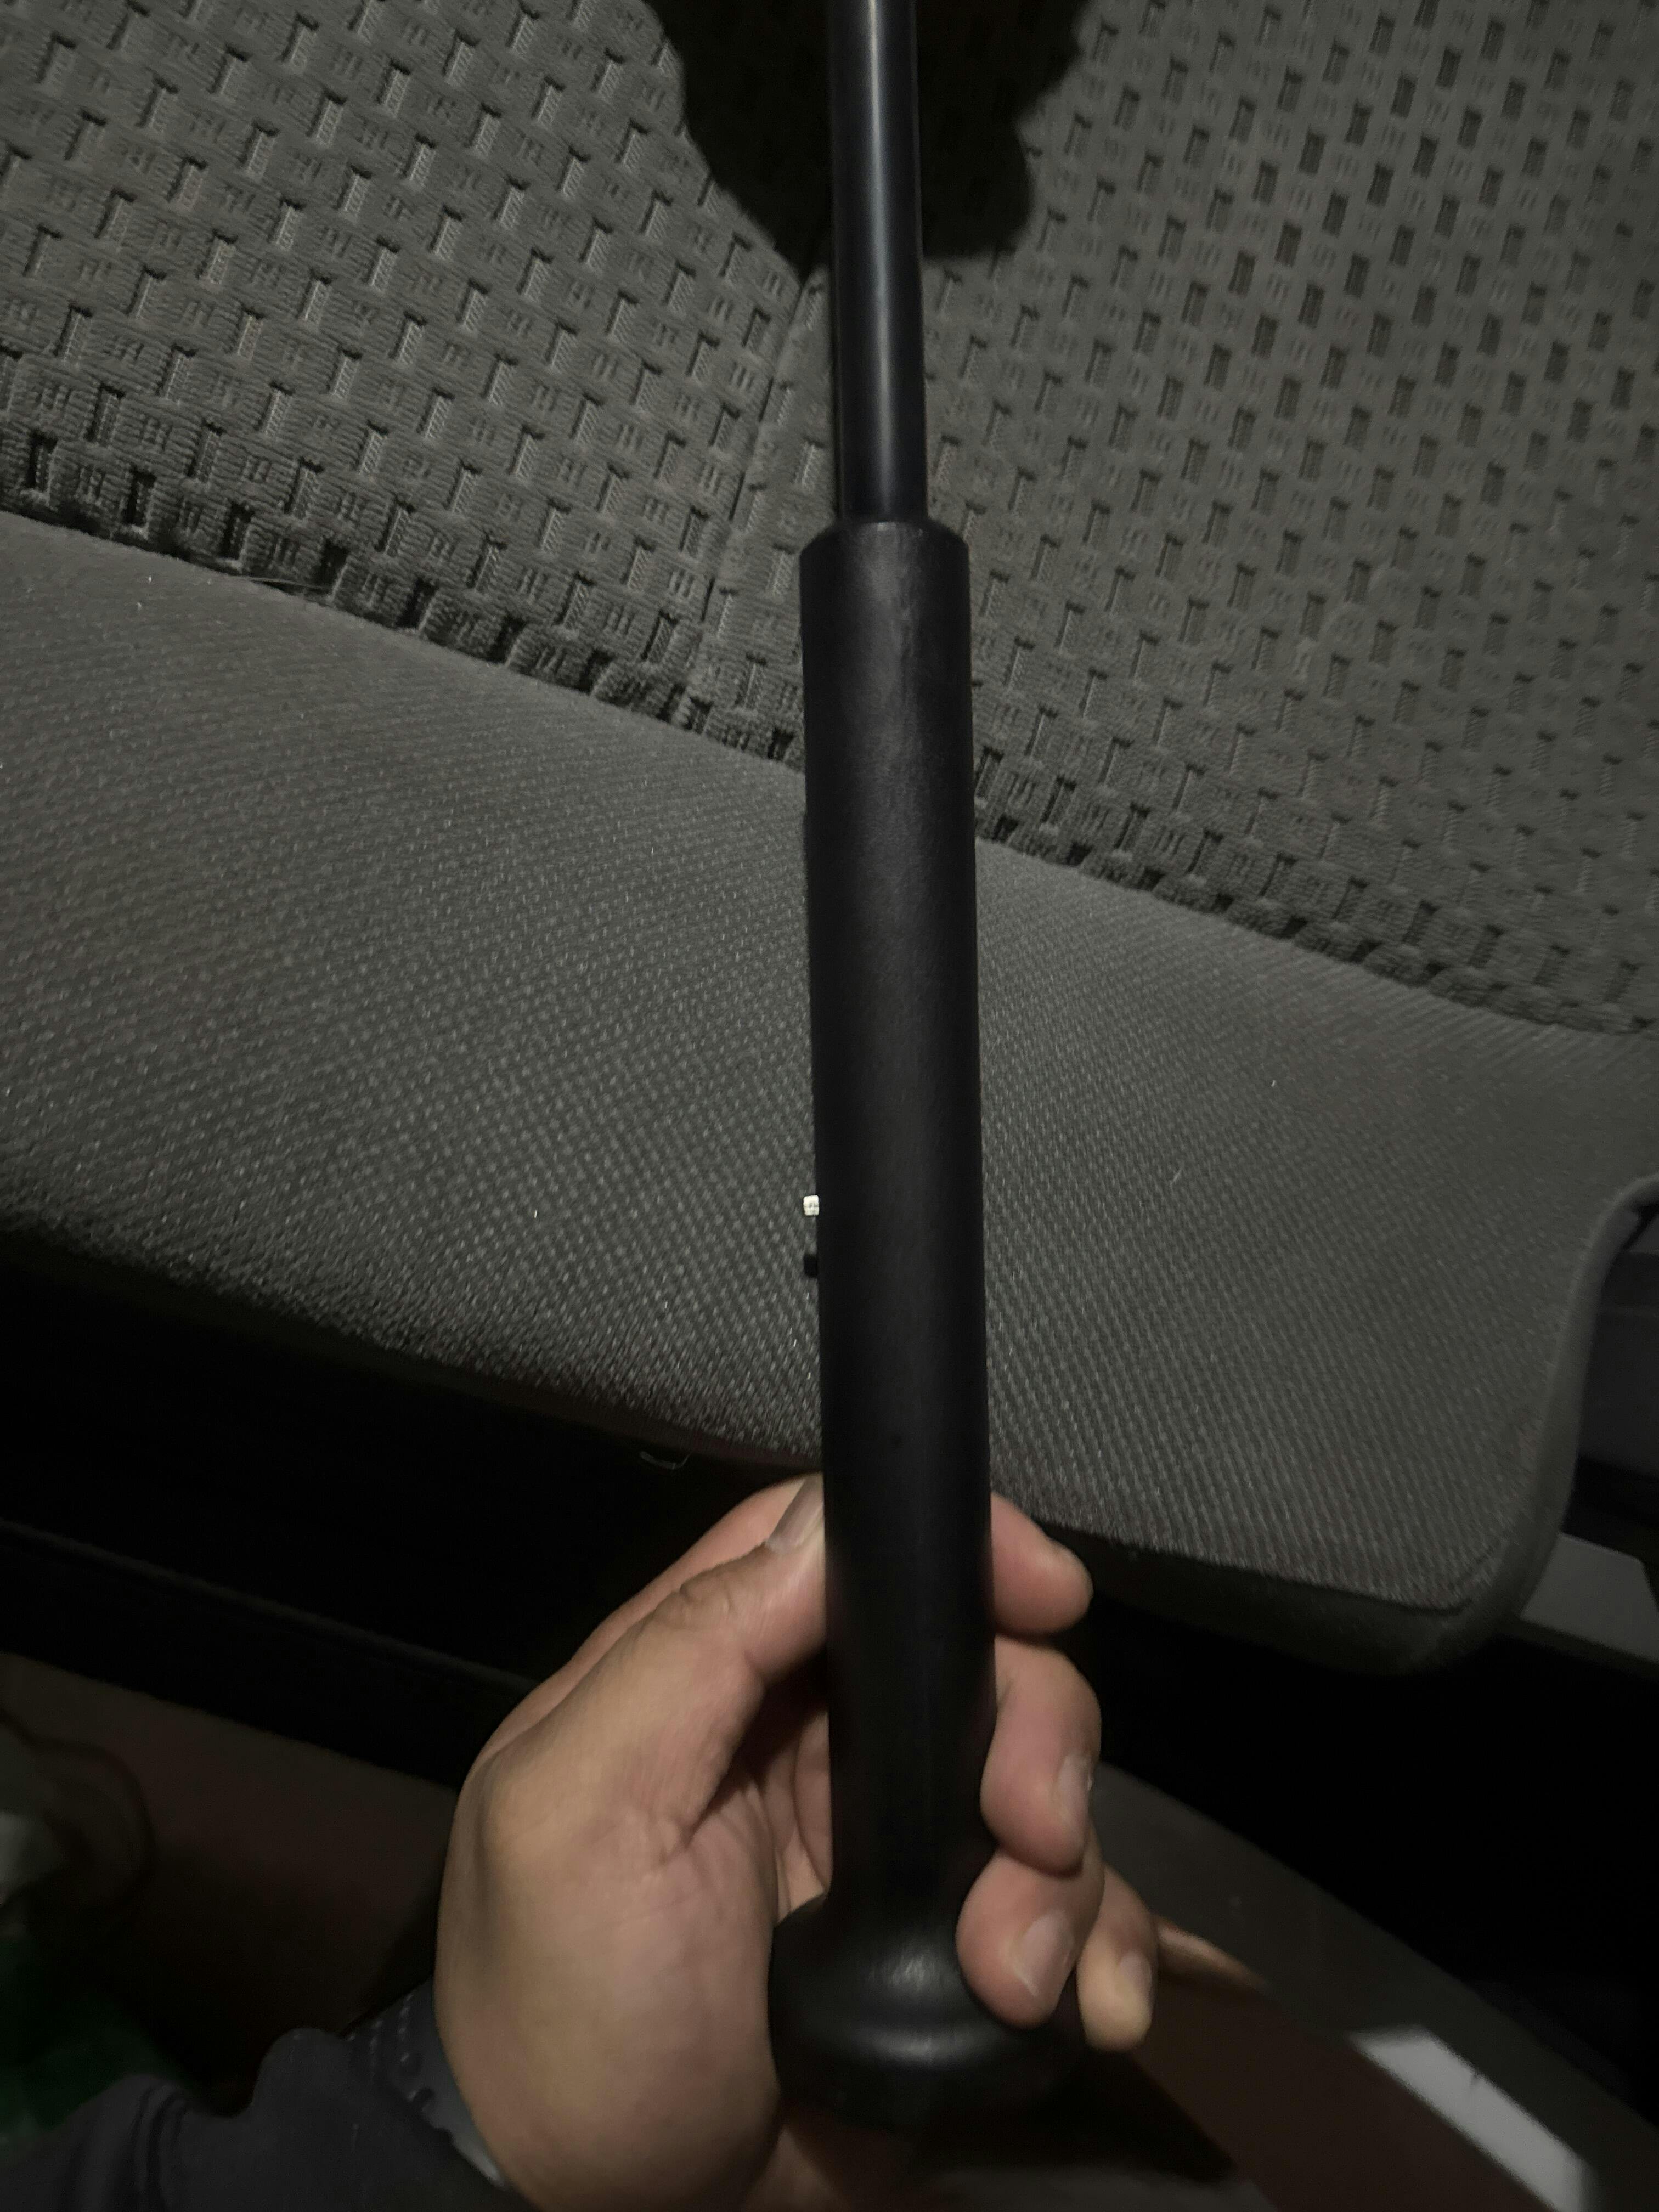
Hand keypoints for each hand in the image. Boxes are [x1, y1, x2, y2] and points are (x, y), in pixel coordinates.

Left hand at [434, 1479, 1156, 2211]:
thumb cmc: (561, 2009)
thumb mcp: (577, 1811)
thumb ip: (689, 1652)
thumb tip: (822, 1526)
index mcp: (719, 1679)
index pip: (846, 1550)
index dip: (955, 1548)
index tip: (1042, 1588)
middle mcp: (817, 1745)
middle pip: (976, 1663)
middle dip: (1038, 1736)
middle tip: (1032, 1831)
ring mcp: (892, 1853)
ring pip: (1039, 1791)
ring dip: (1067, 1877)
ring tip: (1016, 1979)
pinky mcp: (949, 1955)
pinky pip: (1070, 1918)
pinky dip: (1108, 1953)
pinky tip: (1095, 2010)